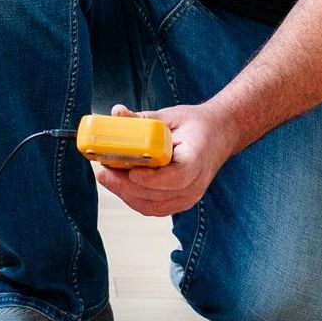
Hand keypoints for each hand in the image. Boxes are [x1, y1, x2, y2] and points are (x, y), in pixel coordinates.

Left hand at [94, 103, 238, 216]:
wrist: (218, 136)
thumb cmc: (195, 125)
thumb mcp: (172, 116)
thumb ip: (144, 119)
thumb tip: (116, 112)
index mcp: (198, 158)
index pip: (179, 177)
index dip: (154, 179)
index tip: (133, 172)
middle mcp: (196, 184)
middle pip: (159, 195)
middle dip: (126, 186)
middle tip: (104, 172)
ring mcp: (189, 197)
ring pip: (152, 206)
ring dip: (126, 194)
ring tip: (106, 177)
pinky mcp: (179, 203)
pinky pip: (153, 208)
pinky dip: (133, 199)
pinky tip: (118, 185)